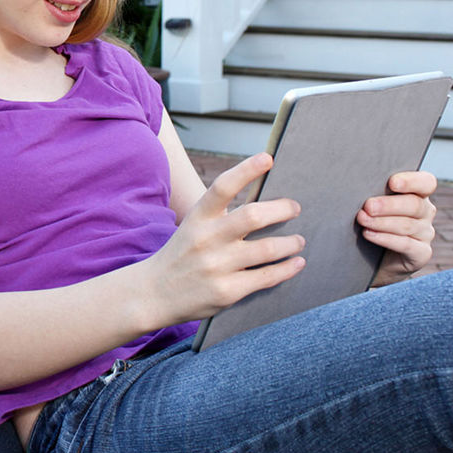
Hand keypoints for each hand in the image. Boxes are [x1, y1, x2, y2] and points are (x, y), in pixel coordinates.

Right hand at [146, 153, 305, 324]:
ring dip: (291, 242)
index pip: (223, 187)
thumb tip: (265, 200)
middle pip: (252, 216)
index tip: (268, 158)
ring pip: (267, 249)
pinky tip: (296, 262)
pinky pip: (267, 277)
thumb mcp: (193, 226)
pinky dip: (287, 268)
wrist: (153, 294)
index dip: (246, 170)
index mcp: (198, 217)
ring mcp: (217, 266)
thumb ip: (221, 214)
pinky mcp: (227, 291)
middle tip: (295, 207)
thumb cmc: (182, 254)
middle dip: (282, 209)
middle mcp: (206, 239)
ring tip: (298, 240)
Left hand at [359, 170, 437, 285]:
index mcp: (418, 193)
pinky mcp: (421, 253)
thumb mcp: (375, 204)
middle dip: (388, 205)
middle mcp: (425, 212)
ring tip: (362, 219)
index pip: (426, 182)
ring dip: (382, 222)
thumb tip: (356, 184)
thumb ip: (374, 193)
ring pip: (407, 225)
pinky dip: (385, 239)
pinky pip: (406, 245)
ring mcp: (425, 233)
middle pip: (414, 205)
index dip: (411, 181)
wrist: (375, 258)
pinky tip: (369, 234)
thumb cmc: (373, 221)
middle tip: (368, 206)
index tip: (392, 182)